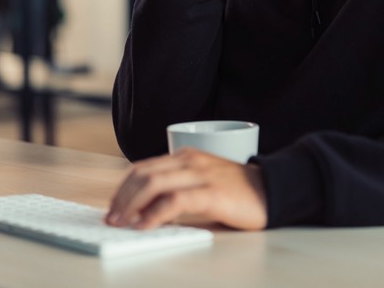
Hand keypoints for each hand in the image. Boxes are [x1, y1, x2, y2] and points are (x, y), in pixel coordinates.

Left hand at [104, 148, 267, 230]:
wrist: (272, 189)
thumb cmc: (237, 191)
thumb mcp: (202, 181)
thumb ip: (178, 188)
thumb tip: (145, 211)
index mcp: (186, 156)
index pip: (142, 168)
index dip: (122, 188)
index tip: (112, 207)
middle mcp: (190, 161)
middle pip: (143, 175)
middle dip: (121, 198)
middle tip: (111, 219)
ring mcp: (201, 175)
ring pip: (153, 184)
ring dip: (131, 206)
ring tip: (121, 224)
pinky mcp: (212, 193)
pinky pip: (175, 201)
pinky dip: (155, 214)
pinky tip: (145, 226)